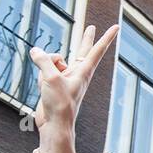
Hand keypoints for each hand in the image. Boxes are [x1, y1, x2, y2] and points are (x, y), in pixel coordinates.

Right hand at [29, 24, 118, 146]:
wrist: (53, 125)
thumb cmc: (59, 104)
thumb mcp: (50, 77)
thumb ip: (43, 60)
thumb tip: (35, 51)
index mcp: (83, 71)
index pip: (97, 50)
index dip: (106, 37)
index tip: (116, 27)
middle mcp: (76, 73)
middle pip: (81, 50)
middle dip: (85, 38)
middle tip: (91, 27)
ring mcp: (65, 78)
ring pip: (53, 60)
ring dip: (45, 66)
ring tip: (46, 83)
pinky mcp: (54, 84)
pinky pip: (44, 71)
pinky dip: (40, 77)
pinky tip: (42, 88)